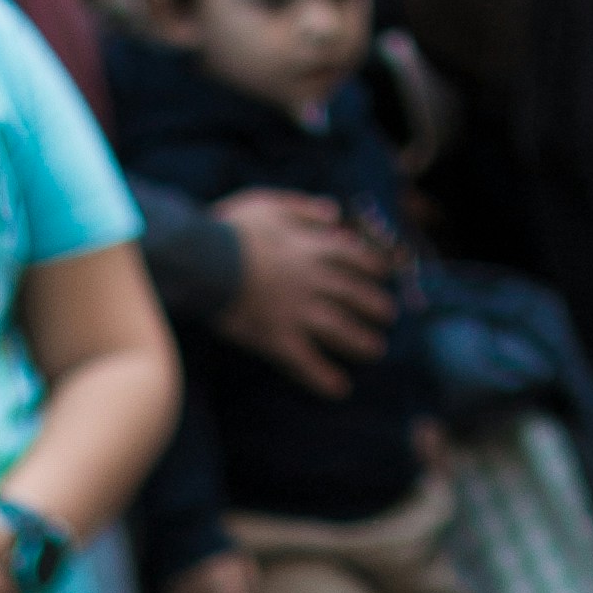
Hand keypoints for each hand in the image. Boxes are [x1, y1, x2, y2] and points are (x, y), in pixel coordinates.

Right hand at [211, 193, 399, 394]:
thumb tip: (334, 212)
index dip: (371, 265)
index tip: (384, 272)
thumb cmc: (230, 230)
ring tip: (376, 350)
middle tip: (389, 315)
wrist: (203, 260)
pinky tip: (339, 389)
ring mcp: (296, 312)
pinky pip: (307, 362)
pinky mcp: (277, 339)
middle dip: (375, 304)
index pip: (352, 256)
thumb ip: (304, 207)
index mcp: (309, 247)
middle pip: (353, 295)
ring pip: (339, 329)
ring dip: (361, 341)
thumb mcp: (269, 202)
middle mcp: (311, 281)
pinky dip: (324, 377)